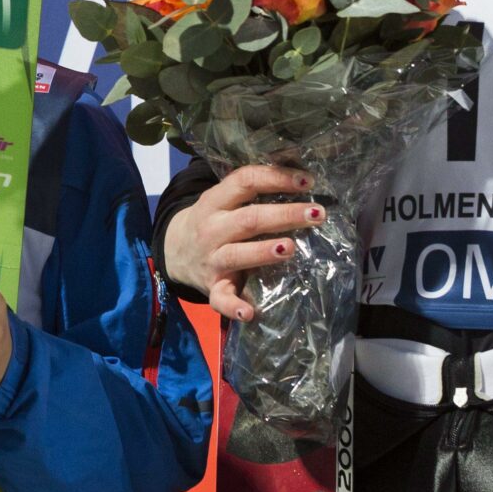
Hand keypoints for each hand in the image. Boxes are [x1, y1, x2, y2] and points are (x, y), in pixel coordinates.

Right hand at [160, 165, 325, 322]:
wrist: (175, 251)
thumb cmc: (215, 222)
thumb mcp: (223, 202)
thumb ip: (251, 193)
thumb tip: (302, 181)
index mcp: (215, 201)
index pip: (245, 182)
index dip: (276, 178)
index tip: (307, 181)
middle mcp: (212, 229)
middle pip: (249, 219)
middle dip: (284, 214)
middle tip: (317, 213)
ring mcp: (212, 259)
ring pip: (238, 255)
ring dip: (264, 252)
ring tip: (290, 247)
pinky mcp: (213, 287)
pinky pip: (222, 299)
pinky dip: (234, 307)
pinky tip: (250, 313)